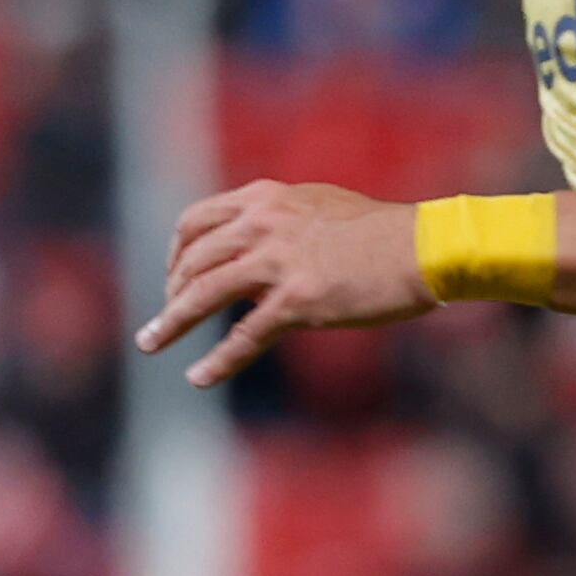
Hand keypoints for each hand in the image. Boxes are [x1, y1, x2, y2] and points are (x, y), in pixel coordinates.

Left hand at [136, 178, 426, 385]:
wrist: (425, 247)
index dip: (175, 252)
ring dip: (171, 323)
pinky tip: (199, 377)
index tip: (173, 276)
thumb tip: (257, 254)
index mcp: (265, 198)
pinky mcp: (297, 300)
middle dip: (170, 292)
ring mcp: (277, 262)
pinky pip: (244, 336)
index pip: (196, 221)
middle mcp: (262, 223)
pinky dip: (217, 360)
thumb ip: (282, 222)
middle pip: (193, 259)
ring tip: (151, 344)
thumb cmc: (384, 232)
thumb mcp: (320, 208)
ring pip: (203, 294)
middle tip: (164, 320)